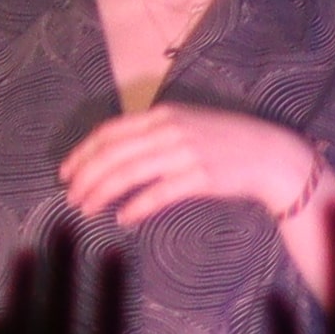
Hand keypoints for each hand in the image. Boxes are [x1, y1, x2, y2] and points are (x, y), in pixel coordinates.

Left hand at [55, 101, 329, 233]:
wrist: (269, 154)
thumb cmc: (224, 142)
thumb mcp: (185, 125)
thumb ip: (152, 134)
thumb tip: (116, 156)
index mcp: (161, 114)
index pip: (109, 132)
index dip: (82, 152)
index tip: (65, 172)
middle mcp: (169, 129)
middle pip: (113, 154)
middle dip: (85, 177)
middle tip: (71, 197)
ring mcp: (184, 152)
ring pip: (128, 173)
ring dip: (102, 193)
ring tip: (87, 209)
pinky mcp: (200, 176)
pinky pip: (157, 194)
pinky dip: (136, 208)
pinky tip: (123, 219)